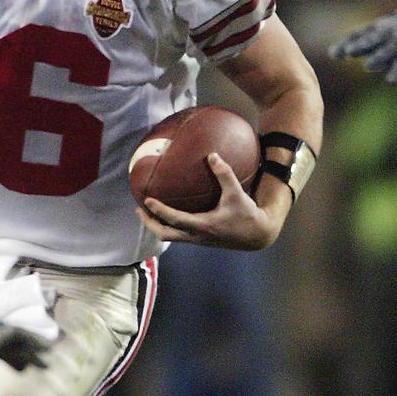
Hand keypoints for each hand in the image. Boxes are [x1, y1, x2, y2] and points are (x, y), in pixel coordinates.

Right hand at [0, 317, 52, 390]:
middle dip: (30, 358)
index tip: (24, 372)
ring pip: (22, 341)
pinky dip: (35, 340)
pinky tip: (46, 347)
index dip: (14, 364)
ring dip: (35, 349)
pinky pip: (24, 334)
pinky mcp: (3, 330)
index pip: (2, 356)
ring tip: (49, 357)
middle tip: (44, 366)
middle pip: (16, 349)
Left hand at [137, 153, 278, 250]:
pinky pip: (179, 234)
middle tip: (139, 210)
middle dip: (149, 224)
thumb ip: (225, 174)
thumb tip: (212, 155)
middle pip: (165, 234)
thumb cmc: (247, 215)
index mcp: (203, 225)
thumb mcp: (237, 194)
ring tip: (147, 212)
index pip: (175, 219)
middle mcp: (197, 236)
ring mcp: (198, 240)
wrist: (257, 236)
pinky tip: (168, 213)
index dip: (159, 211)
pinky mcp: (201, 240)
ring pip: (170, 237)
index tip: (146, 200)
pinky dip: (169, 225)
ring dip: (157, 226)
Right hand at [329, 0, 396, 119]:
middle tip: (369, 67)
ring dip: (360, 46)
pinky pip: (362, 34)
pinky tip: (335, 53)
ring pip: (374, 39)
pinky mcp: (379, 27)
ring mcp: (392, 30)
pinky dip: (349, 42)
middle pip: (391, 50)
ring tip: (345, 55)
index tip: (392, 80)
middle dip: (381, 57)